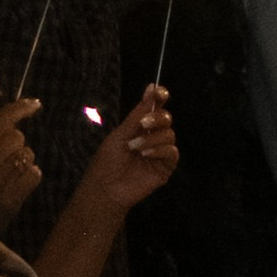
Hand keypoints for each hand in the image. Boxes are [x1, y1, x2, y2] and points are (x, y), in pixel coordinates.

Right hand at [0, 92, 43, 238]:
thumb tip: (10, 119)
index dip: (20, 109)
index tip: (36, 104)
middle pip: (17, 138)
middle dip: (15, 147)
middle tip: (3, 162)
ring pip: (28, 156)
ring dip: (22, 164)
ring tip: (5, 179)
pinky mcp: (9, 200)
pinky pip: (34, 175)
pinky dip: (30, 179)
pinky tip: (16, 187)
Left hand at [81, 85, 179, 216]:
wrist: (105, 189)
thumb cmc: (107, 162)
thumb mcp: (120, 134)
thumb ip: (138, 113)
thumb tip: (152, 86)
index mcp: (141, 128)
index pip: (156, 108)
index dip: (160, 97)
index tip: (160, 92)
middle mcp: (153, 137)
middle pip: (166, 119)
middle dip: (157, 118)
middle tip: (143, 124)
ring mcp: (160, 153)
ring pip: (169, 135)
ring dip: (152, 139)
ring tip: (136, 148)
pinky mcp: (165, 168)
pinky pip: (172, 152)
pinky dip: (160, 150)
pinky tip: (146, 155)